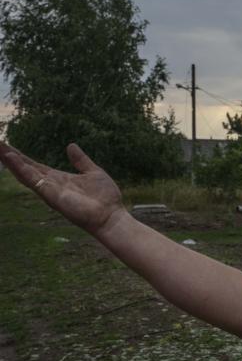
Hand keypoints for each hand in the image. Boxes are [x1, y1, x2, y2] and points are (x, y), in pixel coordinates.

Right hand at [1, 142, 124, 234]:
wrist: (111, 215)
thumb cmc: (105, 198)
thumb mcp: (92, 172)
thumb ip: (80, 160)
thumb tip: (70, 145)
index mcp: (57, 178)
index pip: (32, 165)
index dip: (18, 156)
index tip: (4, 145)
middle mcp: (49, 184)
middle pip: (24, 168)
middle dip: (8, 156)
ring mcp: (49, 190)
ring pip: (24, 173)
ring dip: (10, 161)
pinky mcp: (51, 196)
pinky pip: (33, 180)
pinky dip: (21, 169)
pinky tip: (11, 159)